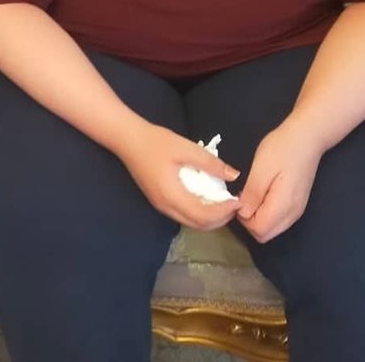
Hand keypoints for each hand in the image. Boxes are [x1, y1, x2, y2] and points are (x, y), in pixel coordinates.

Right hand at [112, 121, 240, 230]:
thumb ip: (210, 163)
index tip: (238, 201)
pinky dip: (200, 212)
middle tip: (234, 204)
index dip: (224, 212)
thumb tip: (234, 175)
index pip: (204, 215)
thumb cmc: (155, 141)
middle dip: (220, 219)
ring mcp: (161, 206)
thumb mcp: (185, 147)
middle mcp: (166, 206)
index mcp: (172, 195)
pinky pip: (184, 215)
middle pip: (199, 225)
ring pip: (191, 222)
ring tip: (224, 203)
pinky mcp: (159, 201)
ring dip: (210, 218)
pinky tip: (207, 198)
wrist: (126, 139)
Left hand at [237, 118, 323, 242]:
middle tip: (243, 196)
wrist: (307, 137)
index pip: (259, 231)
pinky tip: (261, 194)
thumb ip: (252, 195)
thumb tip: (242, 213)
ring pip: (272, 228)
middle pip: (266, 234)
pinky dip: (266, 213)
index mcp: (283, 207)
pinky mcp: (297, 204)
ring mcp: (297, 210)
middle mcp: (293, 214)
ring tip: (251, 193)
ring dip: (257, 217)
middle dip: (249, 221)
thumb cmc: (282, 150)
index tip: (238, 198)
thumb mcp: (261, 170)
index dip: (243, 219)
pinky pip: (278, 219)